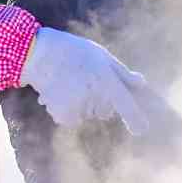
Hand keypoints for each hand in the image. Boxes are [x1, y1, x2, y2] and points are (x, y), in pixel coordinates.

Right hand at [19, 28, 149, 134]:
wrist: (39, 54)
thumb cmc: (73, 52)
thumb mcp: (102, 56)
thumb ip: (122, 73)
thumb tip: (142, 84)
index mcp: (107, 80)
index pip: (125, 104)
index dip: (135, 118)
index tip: (142, 130)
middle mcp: (95, 96)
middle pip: (106, 110)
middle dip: (100, 100)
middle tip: (86, 80)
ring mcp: (79, 107)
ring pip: (89, 114)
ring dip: (82, 104)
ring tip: (70, 83)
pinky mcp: (64, 116)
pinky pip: (73, 119)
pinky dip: (67, 110)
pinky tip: (60, 93)